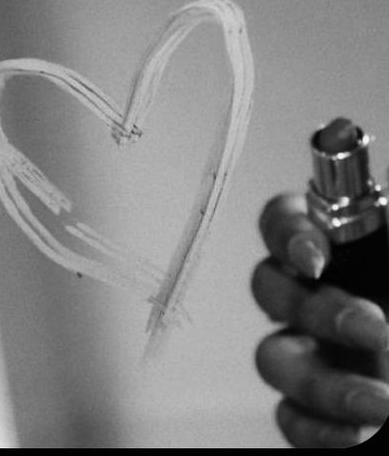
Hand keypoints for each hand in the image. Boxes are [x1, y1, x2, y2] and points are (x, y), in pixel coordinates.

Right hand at [252, 193, 388, 446]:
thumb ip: (381, 241)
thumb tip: (384, 212)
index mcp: (340, 249)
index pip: (283, 221)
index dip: (285, 234)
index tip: (314, 259)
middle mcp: (314, 295)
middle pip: (268, 286)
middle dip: (316, 311)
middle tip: (376, 329)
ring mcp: (311, 352)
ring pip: (271, 357)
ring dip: (321, 382)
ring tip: (382, 404)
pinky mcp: (316, 409)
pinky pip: (290, 418)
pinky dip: (319, 429)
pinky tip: (360, 434)